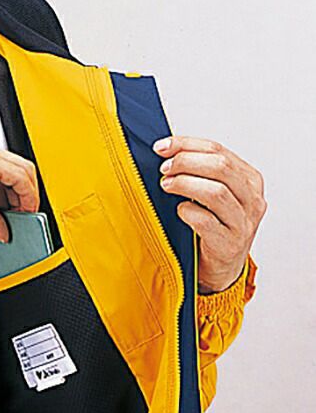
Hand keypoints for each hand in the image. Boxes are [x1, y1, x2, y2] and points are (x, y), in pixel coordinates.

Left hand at [153, 136, 266, 293]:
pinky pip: (206, 222)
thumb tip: (166, 150)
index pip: (218, 150)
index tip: (161, 147)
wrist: (222, 267)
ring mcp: (244, 223)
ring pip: (216, 192)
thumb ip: (199, 171)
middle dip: (185, 162)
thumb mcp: (212, 193)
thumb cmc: (213, 226)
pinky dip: (188, 212)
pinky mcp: (230, 244)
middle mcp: (252, 199)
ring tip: (166, 185)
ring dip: (185, 184)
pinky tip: (178, 210)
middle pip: (220, 167)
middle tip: (163, 168)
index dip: (186, 145)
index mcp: (249, 179)